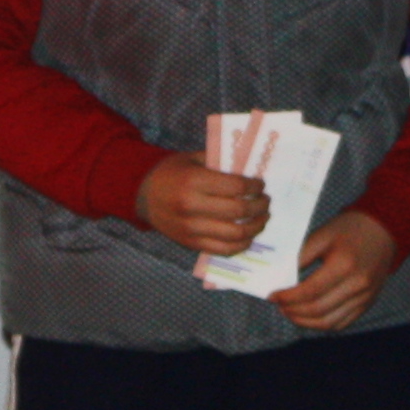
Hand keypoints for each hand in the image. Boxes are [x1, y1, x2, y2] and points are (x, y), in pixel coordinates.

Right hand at [137, 153, 268, 257]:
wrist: (143, 195)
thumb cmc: (171, 173)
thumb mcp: (192, 159)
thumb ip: (219, 163)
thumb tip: (250, 171)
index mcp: (194, 182)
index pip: (236, 187)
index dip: (254, 187)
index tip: (260, 185)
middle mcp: (192, 208)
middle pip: (239, 211)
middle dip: (259, 206)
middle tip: (265, 201)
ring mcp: (192, 229)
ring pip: (235, 234)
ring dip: (256, 226)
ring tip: (262, 218)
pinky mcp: (191, 244)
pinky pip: (223, 250)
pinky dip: (242, 245)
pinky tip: (248, 235)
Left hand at [276, 212, 399, 331]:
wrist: (384, 229)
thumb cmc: (350, 228)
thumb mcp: (322, 234)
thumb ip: (301, 256)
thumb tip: (280, 276)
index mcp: (344, 265)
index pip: (309, 291)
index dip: (287, 297)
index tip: (272, 296)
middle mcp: (357, 285)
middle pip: (317, 310)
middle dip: (292, 310)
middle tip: (279, 304)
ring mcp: (365, 297)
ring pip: (329, 323)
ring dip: (305, 322)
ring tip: (290, 312)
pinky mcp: (367, 303)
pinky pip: (342, 323)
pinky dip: (322, 324)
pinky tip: (309, 316)